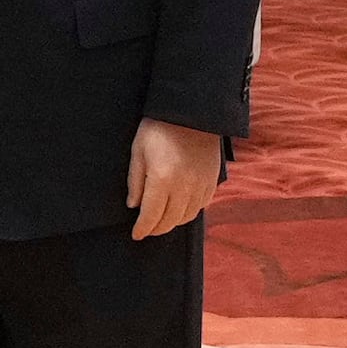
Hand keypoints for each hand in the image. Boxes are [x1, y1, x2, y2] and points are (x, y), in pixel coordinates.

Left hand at [126, 117, 222, 239]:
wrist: (191, 112)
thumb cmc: (158, 129)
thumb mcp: (138, 151)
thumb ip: (135, 181)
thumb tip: (134, 206)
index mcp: (162, 179)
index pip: (151, 216)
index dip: (142, 229)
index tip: (136, 235)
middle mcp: (184, 187)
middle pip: (169, 221)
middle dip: (155, 229)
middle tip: (146, 229)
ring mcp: (200, 185)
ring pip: (186, 217)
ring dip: (172, 222)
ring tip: (161, 220)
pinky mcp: (212, 181)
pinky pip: (201, 206)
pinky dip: (188, 212)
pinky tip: (179, 209)